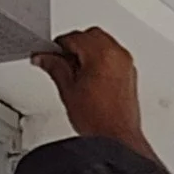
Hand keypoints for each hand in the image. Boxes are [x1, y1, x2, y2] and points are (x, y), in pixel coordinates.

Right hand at [33, 28, 142, 142]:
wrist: (117, 138)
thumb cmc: (98, 120)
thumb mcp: (68, 91)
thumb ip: (55, 68)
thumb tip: (44, 58)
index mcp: (101, 54)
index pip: (75, 37)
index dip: (57, 46)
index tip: (49, 54)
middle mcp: (117, 55)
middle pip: (92, 35)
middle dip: (74, 45)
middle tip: (60, 60)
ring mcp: (126, 63)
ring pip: (104, 43)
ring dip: (88, 51)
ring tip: (74, 70)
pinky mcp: (130, 73)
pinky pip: (114, 55)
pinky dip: (100, 59)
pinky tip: (89, 76)